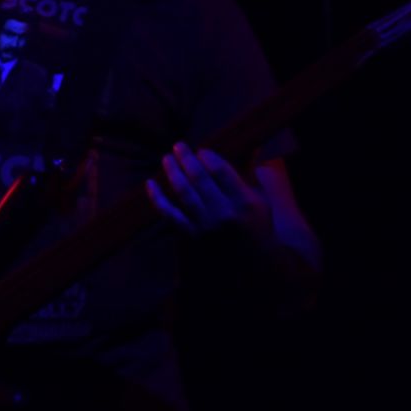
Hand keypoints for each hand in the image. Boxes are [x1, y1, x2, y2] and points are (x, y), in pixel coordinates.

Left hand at [146, 142, 272, 240]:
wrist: (252, 264)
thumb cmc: (257, 227)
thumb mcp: (260, 200)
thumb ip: (251, 173)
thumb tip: (251, 146)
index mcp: (244, 201)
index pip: (220, 170)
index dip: (207, 156)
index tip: (201, 150)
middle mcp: (224, 212)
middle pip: (200, 178)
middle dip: (187, 158)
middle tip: (178, 146)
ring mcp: (205, 225)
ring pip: (184, 192)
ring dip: (172, 172)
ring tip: (167, 158)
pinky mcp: (191, 236)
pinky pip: (170, 214)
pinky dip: (158, 199)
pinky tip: (150, 184)